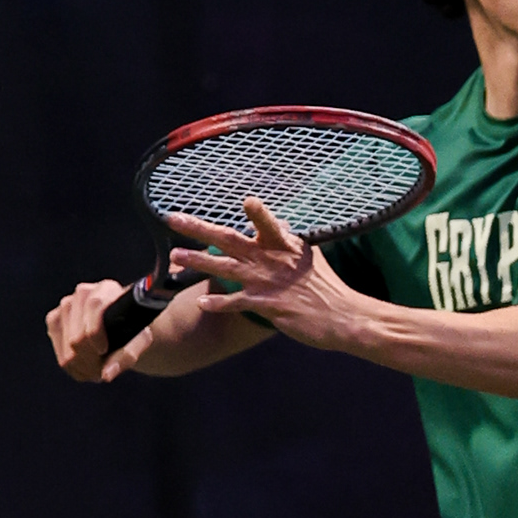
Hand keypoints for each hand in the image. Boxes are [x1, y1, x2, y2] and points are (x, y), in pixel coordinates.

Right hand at [46, 278, 146, 381]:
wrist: (122, 326)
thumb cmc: (134, 330)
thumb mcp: (139, 341)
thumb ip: (126, 356)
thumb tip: (106, 375)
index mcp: (107, 289)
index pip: (94, 307)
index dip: (96, 333)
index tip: (104, 350)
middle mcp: (82, 293)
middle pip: (77, 338)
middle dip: (93, 360)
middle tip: (107, 368)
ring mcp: (65, 306)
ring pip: (68, 351)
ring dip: (85, 367)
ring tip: (100, 368)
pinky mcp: (54, 320)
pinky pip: (60, 355)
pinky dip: (75, 368)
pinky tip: (88, 366)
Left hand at [167, 199, 360, 349]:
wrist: (344, 318)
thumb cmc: (327, 287)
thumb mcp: (310, 256)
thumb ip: (289, 239)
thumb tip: (279, 223)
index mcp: (285, 244)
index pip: (266, 222)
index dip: (256, 213)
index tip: (246, 200)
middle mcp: (272, 259)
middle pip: (229, 239)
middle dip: (198, 228)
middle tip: (172, 218)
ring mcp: (268, 282)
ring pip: (224, 268)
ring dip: (197, 261)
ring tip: (174, 256)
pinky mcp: (267, 305)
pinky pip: (235, 302)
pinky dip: (218, 302)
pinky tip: (200, 301)